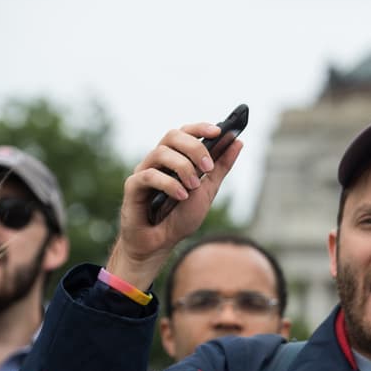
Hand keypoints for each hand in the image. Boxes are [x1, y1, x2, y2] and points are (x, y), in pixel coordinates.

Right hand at [109, 121, 243, 286]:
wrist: (161, 243)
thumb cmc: (180, 216)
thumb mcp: (208, 190)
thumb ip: (220, 168)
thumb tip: (238, 142)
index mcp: (175, 158)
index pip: (185, 132)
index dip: (200, 127)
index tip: (219, 131)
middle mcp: (158, 161)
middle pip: (172, 135)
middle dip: (194, 147)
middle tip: (208, 167)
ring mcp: (144, 171)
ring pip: (160, 152)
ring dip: (183, 167)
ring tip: (194, 186)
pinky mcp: (132, 186)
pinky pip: (149, 176)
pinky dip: (169, 184)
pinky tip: (182, 196)